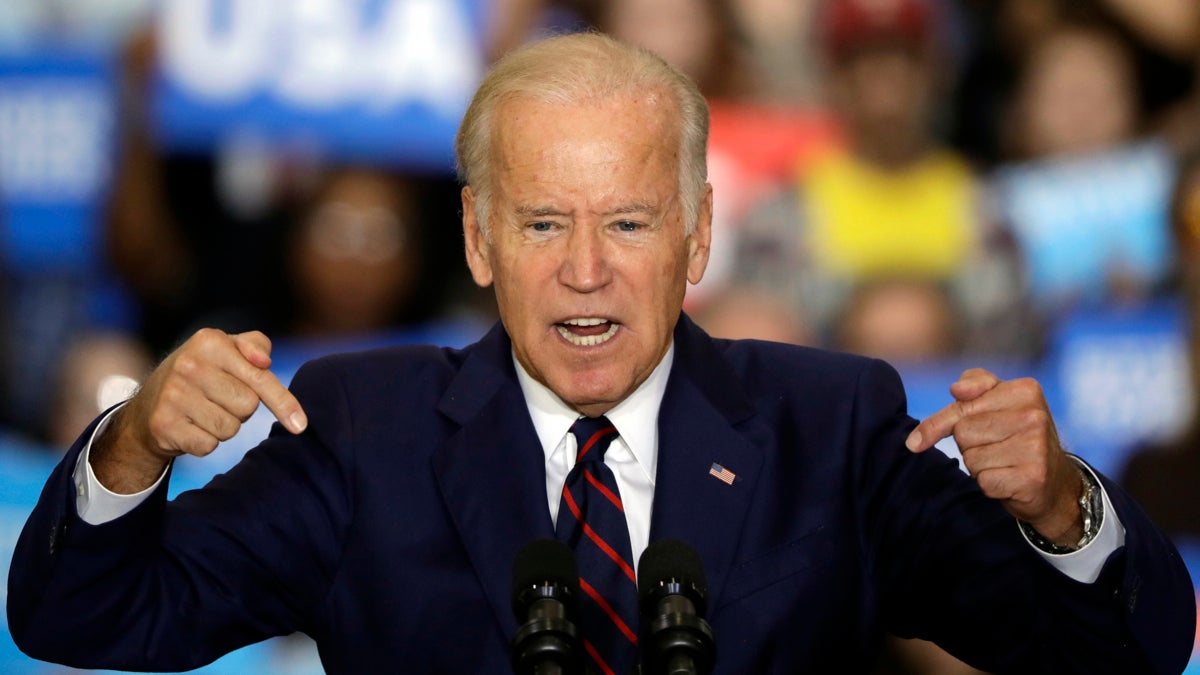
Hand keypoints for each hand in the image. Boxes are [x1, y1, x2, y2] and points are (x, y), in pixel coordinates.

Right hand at [92, 329, 307, 492]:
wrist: (148, 406)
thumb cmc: (202, 374)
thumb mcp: (226, 350)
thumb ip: (255, 345)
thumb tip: (265, 361)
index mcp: (210, 341)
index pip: (261, 377)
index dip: (283, 402)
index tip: (300, 425)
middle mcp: (189, 365)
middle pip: (248, 406)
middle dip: (241, 409)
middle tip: (218, 399)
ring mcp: (173, 395)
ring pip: (230, 428)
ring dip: (224, 427)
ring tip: (203, 412)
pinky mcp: (164, 424)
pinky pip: (209, 446)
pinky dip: (206, 442)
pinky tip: (189, 427)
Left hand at [904, 368, 1083, 545]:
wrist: (1056, 483)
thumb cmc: (1017, 437)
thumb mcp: (999, 401)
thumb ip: (974, 384)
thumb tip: (956, 389)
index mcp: (1025, 390)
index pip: (960, 406)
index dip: (937, 425)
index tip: (916, 441)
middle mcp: (1034, 415)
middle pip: (963, 433)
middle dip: (970, 445)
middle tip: (996, 447)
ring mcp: (1036, 447)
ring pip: (971, 458)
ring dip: (980, 466)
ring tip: (1005, 462)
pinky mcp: (1033, 477)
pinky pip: (984, 481)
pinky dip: (990, 485)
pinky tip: (1010, 480)